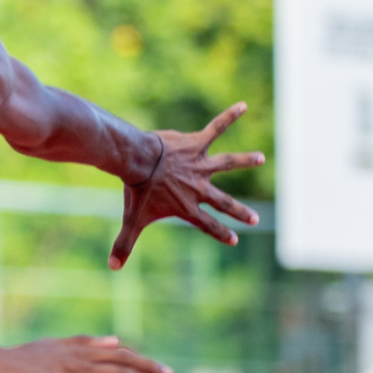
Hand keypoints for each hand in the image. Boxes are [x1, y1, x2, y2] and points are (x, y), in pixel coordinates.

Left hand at [110, 102, 265, 268]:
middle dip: (239, 212)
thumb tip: (112, 267)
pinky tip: (241, 105)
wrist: (137, 161)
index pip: (207, 224)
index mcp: (187, 206)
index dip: (220, 233)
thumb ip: (124, 243)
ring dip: (244, 160)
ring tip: (260, 158)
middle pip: (223, 202)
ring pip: (227, 163)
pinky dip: (229, 116)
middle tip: (255, 219)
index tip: (234, 239)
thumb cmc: (137, 190)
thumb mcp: (133, 220)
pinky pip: (216, 128)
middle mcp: (198, 188)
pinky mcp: (196, 144)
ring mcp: (200, 165)